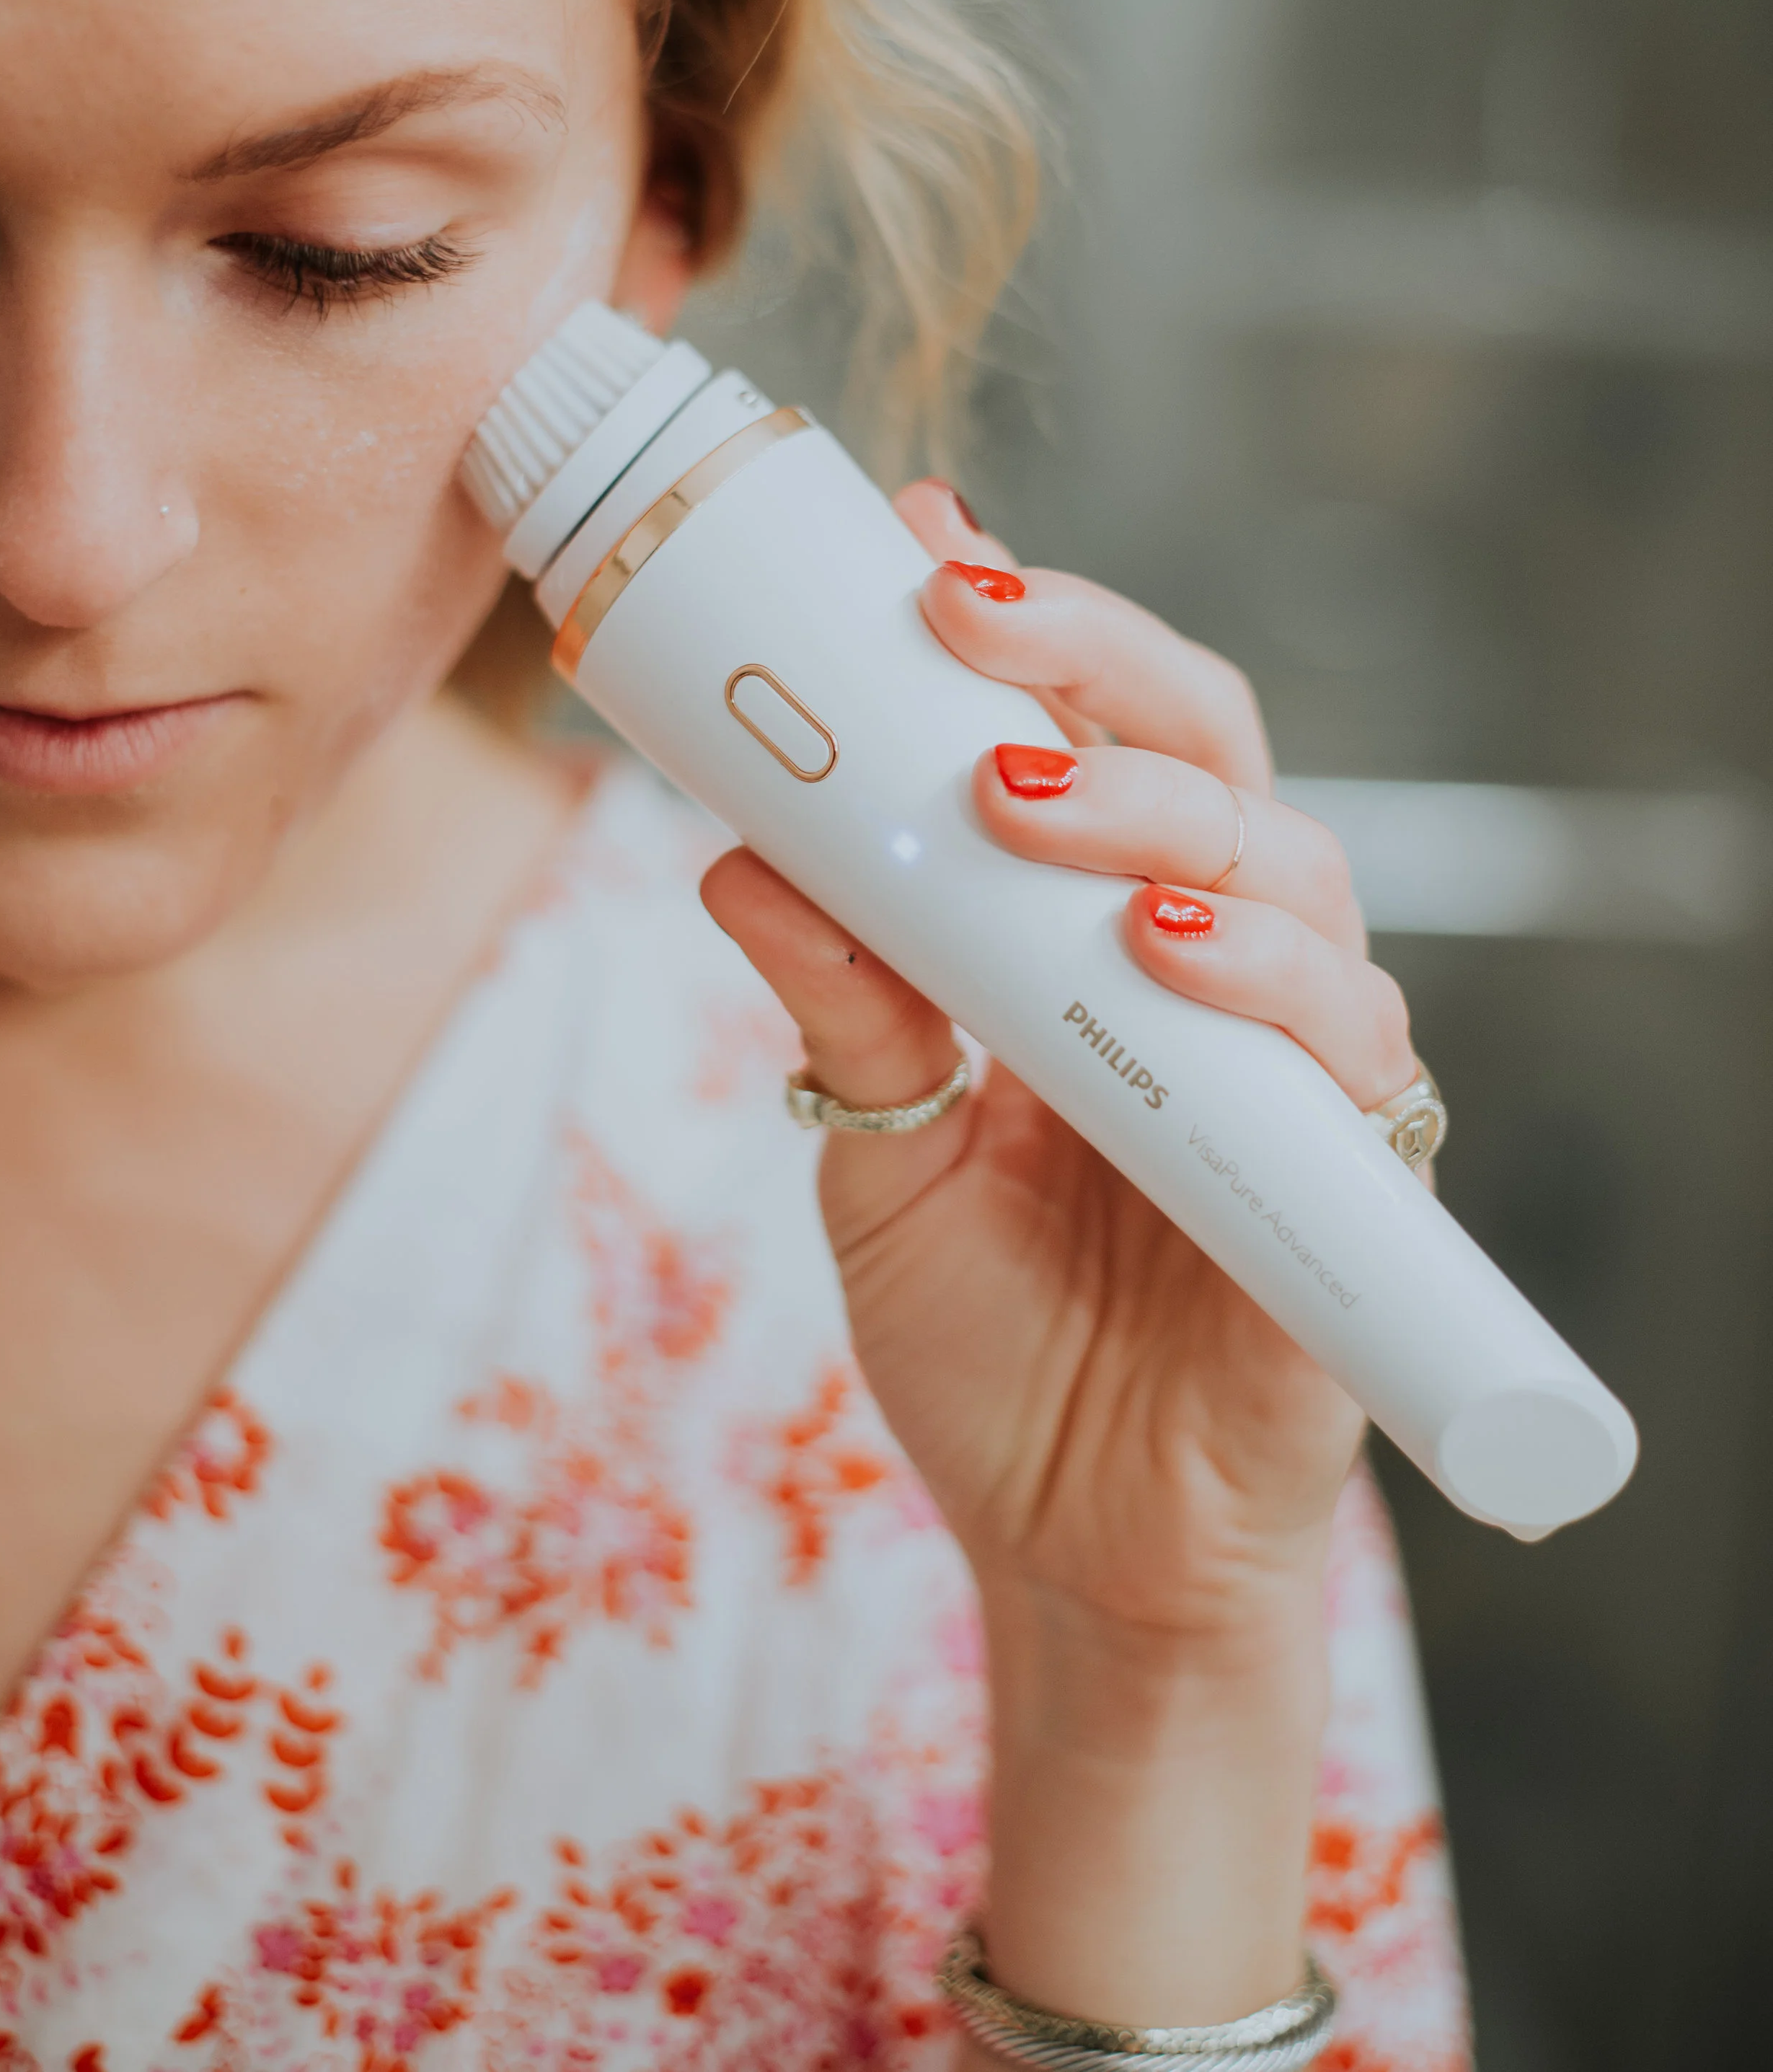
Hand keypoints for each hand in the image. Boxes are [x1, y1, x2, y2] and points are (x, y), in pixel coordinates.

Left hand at [701, 480, 1418, 1652]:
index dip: (1029, 632)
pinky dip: (1265, 974)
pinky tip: (1162, 945)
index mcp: (1099, 939)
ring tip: (1022, 796)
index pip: (1089, 738)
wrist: (1085, 1554)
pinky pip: (1346, 1039)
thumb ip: (843, 1006)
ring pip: (1286, 864)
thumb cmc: (999, 1346)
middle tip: (969, 614)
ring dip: (1155, 809)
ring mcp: (1294, 1058)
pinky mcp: (1356, 1171)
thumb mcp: (880, 1157)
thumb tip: (737, 848)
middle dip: (1094, 662)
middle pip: (1203, 754)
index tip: (926, 539)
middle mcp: (1214, 968)